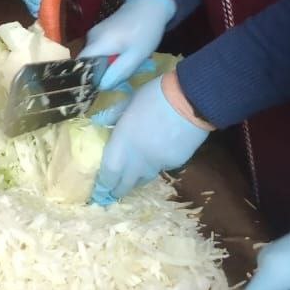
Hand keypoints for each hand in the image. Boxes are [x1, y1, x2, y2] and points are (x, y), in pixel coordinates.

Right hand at [81, 0, 176, 89]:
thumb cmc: (145, 31)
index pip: (81, 65)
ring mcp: (95, 33)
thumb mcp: (136, 56)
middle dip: (103, 74)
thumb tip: (101, 87)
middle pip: (89, 63)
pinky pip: (101, 50)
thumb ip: (118, 73)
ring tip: (128, 65)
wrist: (150, 5)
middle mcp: (91, 37)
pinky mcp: (100, 32)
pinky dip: (111, 57)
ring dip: (109, 65)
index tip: (100, 88)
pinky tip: (126, 55)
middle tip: (123, 78)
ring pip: (96, 57)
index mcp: (98, 43)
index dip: (87, 78)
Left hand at [90, 75, 207, 203]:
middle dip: (118, 190)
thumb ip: (113, 116)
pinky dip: (155, 166)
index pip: (108, 171)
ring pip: (144, 178)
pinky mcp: (175, 163)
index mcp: (122, 142)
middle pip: (125, 183)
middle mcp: (137, 159)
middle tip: (113, 194)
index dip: (103, 183)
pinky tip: (156, 158)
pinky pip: (161, 168)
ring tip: (132, 181)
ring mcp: (157, 163)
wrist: (191, 101)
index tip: (98, 190)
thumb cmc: (155, 95)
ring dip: (136, 180)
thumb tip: (101, 123)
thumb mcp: (129, 101)